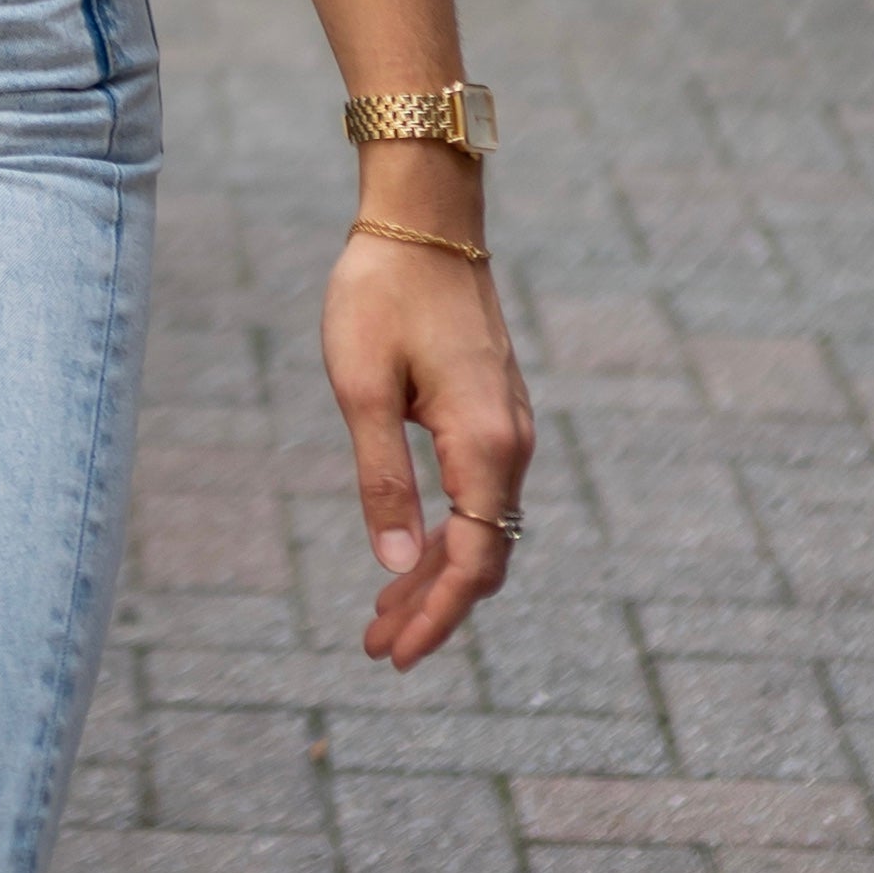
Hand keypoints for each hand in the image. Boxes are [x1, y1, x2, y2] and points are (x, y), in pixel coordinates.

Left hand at [326, 229, 534, 669]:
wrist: (424, 220)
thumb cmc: (381, 293)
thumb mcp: (361, 387)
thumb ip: (381, 479)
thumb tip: (393, 564)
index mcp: (485, 444)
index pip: (472, 560)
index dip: (435, 613)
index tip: (393, 652)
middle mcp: (512, 443)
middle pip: (483, 555)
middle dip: (432, 606)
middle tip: (377, 648)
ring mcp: (509, 428)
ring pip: (482, 527)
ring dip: (436, 574)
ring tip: (382, 615)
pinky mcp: (493, 412)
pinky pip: (478, 494)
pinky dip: (446, 533)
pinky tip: (408, 551)